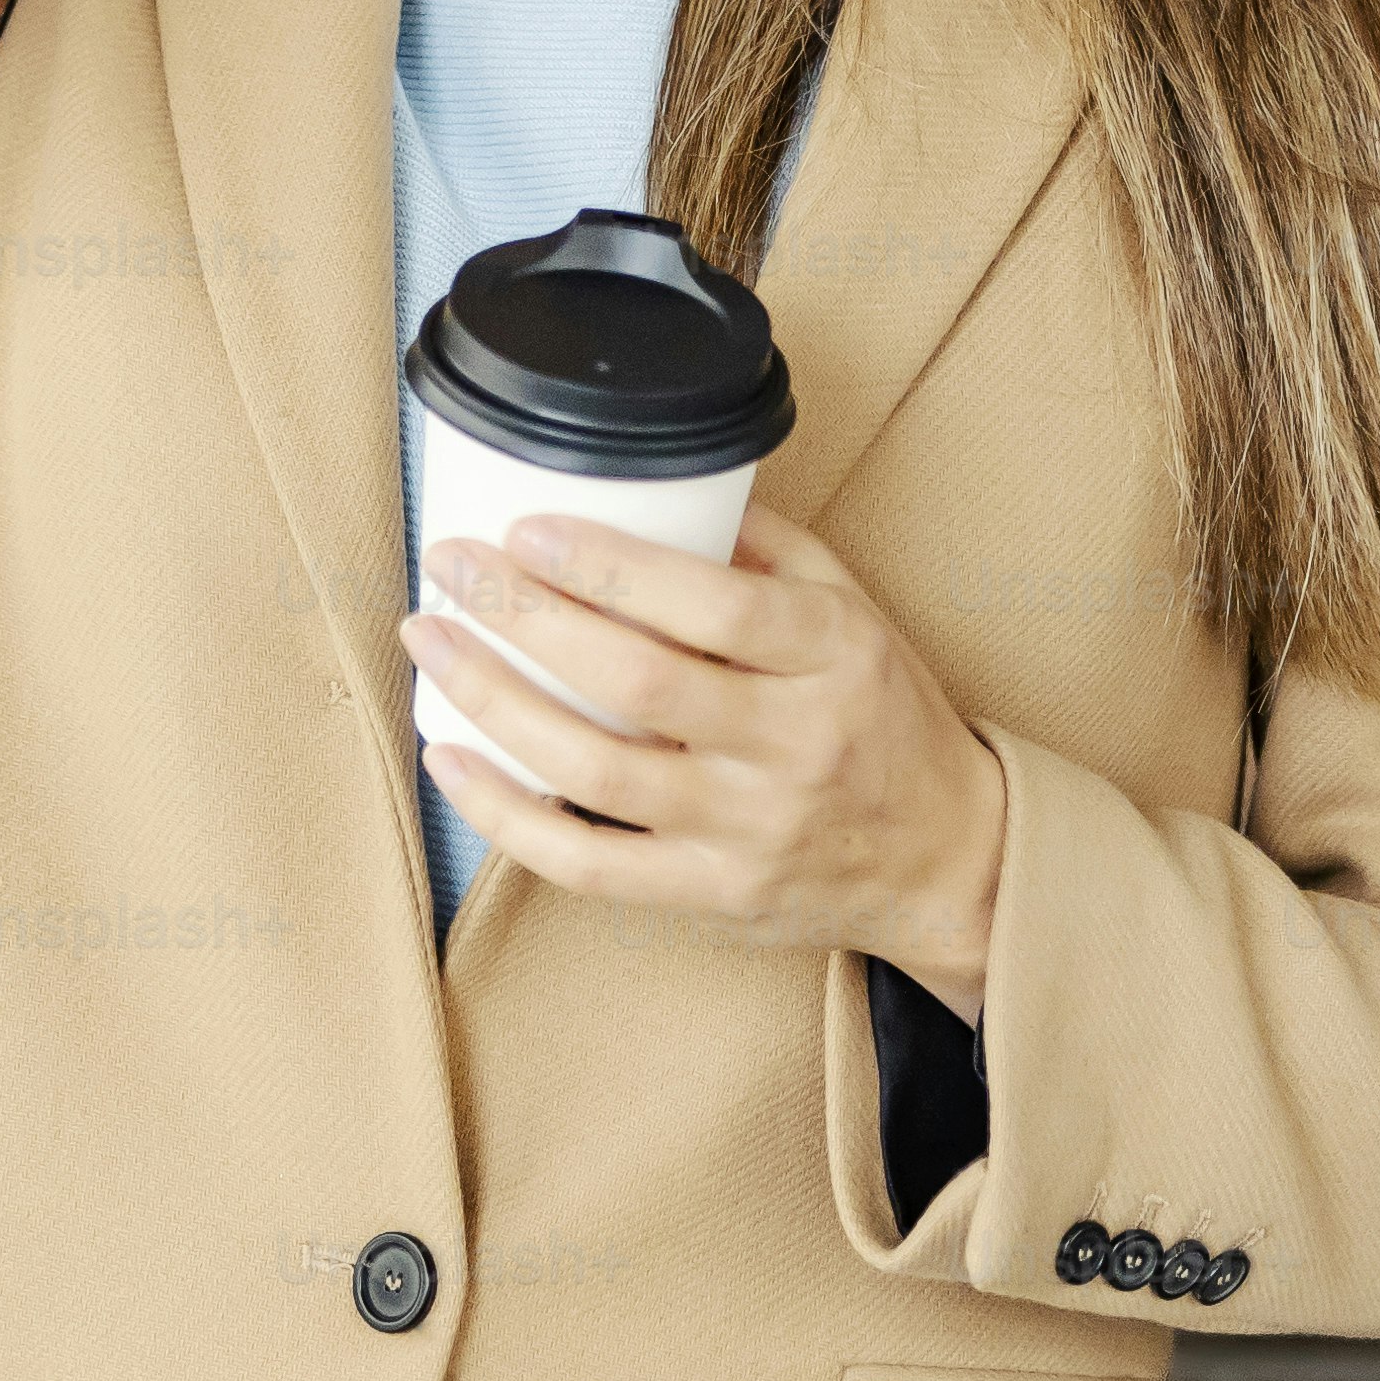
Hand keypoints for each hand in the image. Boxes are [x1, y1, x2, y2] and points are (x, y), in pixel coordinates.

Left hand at [402, 498, 1012, 1015]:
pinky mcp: (713, 894)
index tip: (526, 529)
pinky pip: (590, 865)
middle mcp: (794, 744)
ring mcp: (750, 829)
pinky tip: (452, 761)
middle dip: (525, 618)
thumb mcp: (856, 609)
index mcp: (833, 655)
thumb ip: (766, 548)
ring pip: (598, 772)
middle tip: (452, 567)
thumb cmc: (886, 715)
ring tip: (431, 641)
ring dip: (496, 703)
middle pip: (638, 682)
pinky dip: (507, 815)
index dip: (608, 564)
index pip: (712, 604)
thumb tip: (661, 486)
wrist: (948, 858)